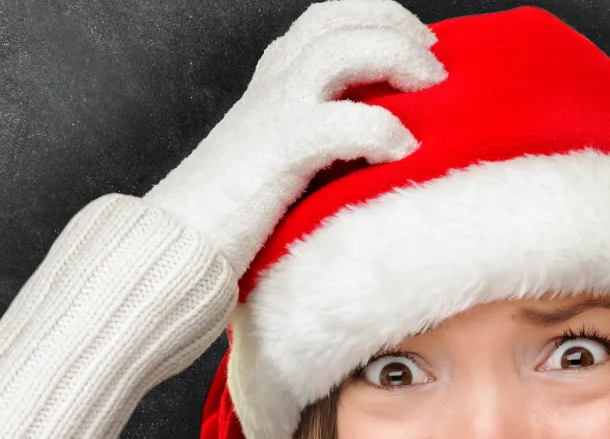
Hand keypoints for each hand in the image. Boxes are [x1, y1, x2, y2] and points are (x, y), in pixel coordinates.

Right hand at [144, 0, 446, 275]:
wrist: (175, 245)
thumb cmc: (230, 217)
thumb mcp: (276, 159)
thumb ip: (316, 138)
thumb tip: (382, 146)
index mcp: (271, 81)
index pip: (327, 19)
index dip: (378, 17)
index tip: (418, 43)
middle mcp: (272, 83)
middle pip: (339, 16)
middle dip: (396, 25)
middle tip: (433, 63)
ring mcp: (274, 111)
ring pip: (342, 47)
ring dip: (397, 57)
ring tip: (431, 89)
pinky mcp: (279, 150)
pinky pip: (342, 120)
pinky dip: (383, 128)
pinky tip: (403, 152)